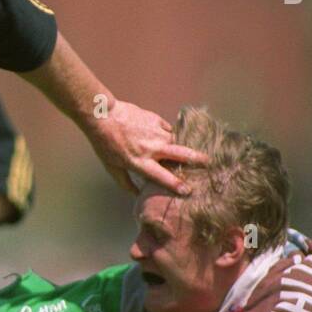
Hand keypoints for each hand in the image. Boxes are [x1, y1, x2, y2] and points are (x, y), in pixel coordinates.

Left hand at [87, 100, 205, 194]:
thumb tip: (137, 195)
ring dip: (181, 146)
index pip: (162, 176)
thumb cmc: (105, 144)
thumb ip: (126, 183)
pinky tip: (167, 137)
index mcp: (140, 162)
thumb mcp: (112, 167)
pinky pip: (168, 129)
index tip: (188, 190)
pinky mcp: (155, 119)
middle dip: (196, 159)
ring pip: (175, 141)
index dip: (176, 184)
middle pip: (180, 154)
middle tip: (209, 162)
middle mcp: (151, 148)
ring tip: (190, 151)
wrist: (102, 116)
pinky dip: (169, 134)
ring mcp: (155, 132)